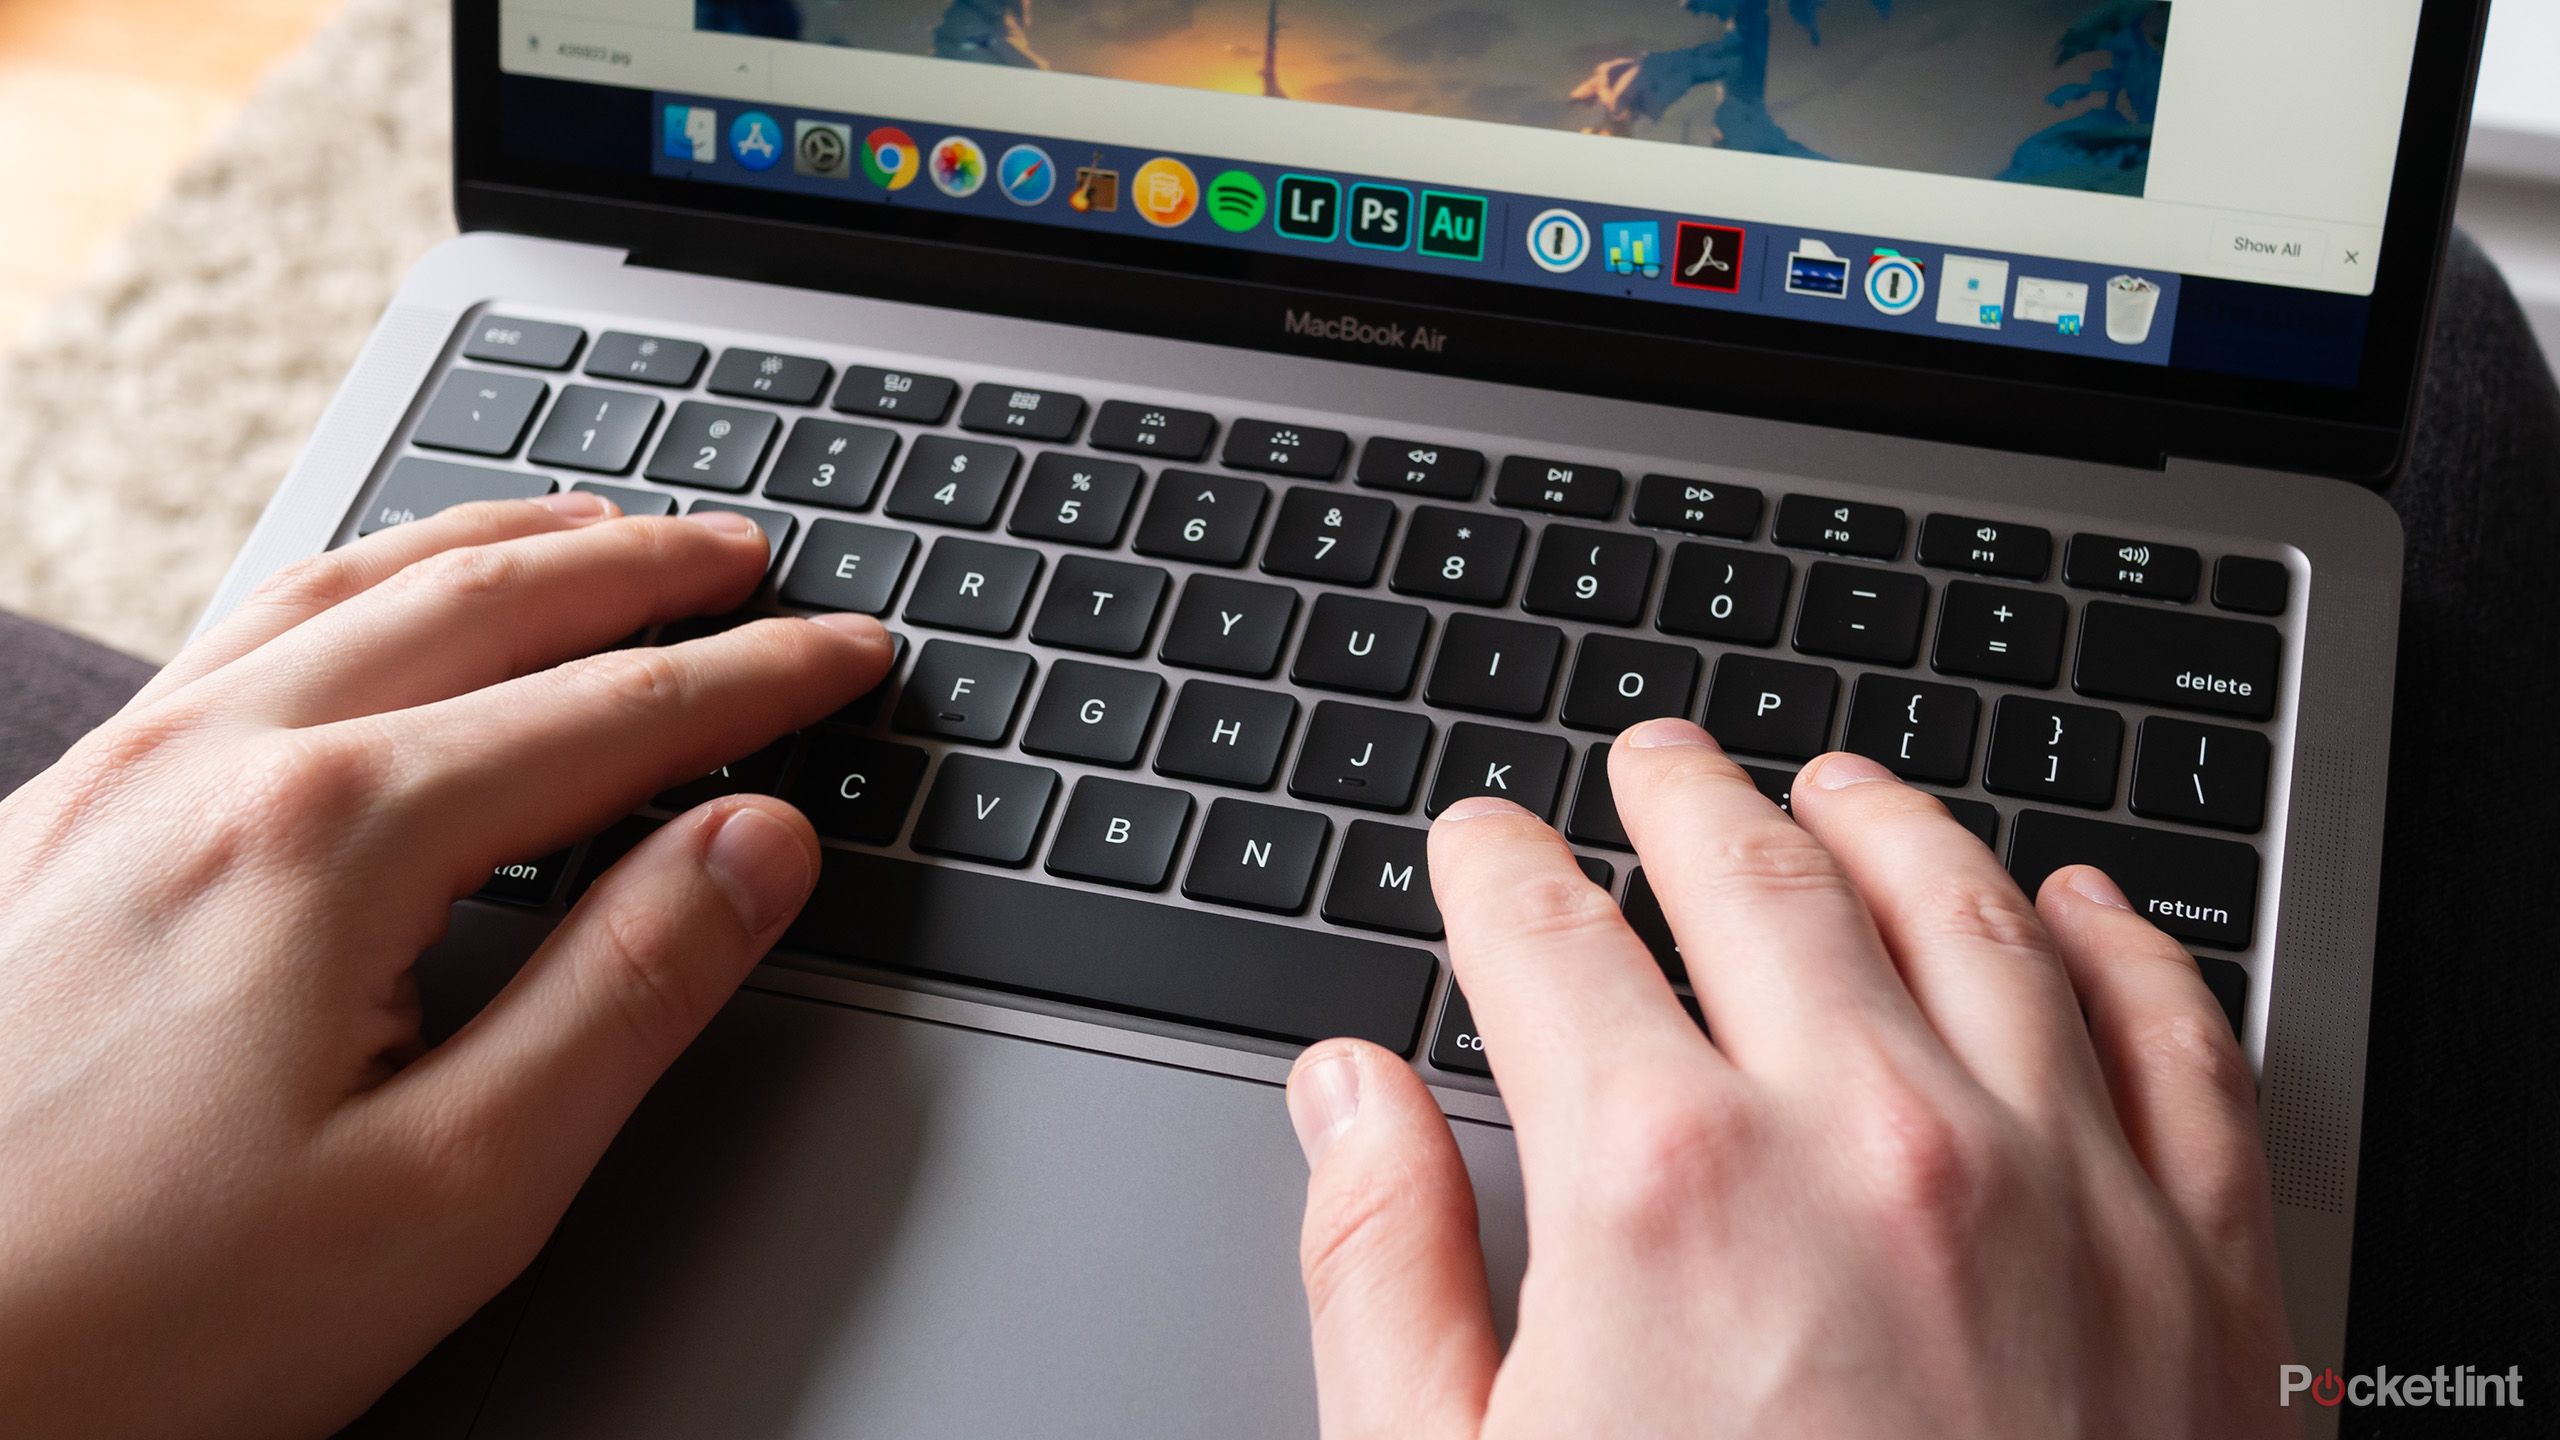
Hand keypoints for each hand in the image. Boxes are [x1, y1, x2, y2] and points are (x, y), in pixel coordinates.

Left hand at [0, 494, 891, 1437]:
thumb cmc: (143, 1322)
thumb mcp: (453, 1189)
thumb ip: (626, 994)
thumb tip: (758, 847)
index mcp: (332, 839)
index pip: (610, 714)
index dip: (754, 678)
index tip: (846, 652)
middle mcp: (214, 764)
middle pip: (480, 603)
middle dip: (640, 568)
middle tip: (746, 557)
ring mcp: (113, 778)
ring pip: (344, 589)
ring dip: (497, 546)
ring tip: (597, 530)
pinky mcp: (50, 822)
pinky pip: (237, 634)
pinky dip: (359, 583)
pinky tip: (378, 605)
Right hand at [1286, 720, 2296, 1437]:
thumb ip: (1383, 1270)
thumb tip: (1346, 1098)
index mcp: (1662, 1186)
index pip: (1547, 936)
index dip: (1497, 865)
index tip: (1482, 843)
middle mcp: (1872, 1142)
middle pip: (1752, 878)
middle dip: (1680, 798)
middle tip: (1648, 763)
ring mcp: (2061, 1188)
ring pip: (1964, 908)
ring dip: (1881, 821)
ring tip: (1830, 785)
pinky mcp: (2208, 1271)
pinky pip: (2170, 1033)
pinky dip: (2118, 941)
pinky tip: (2072, 903)